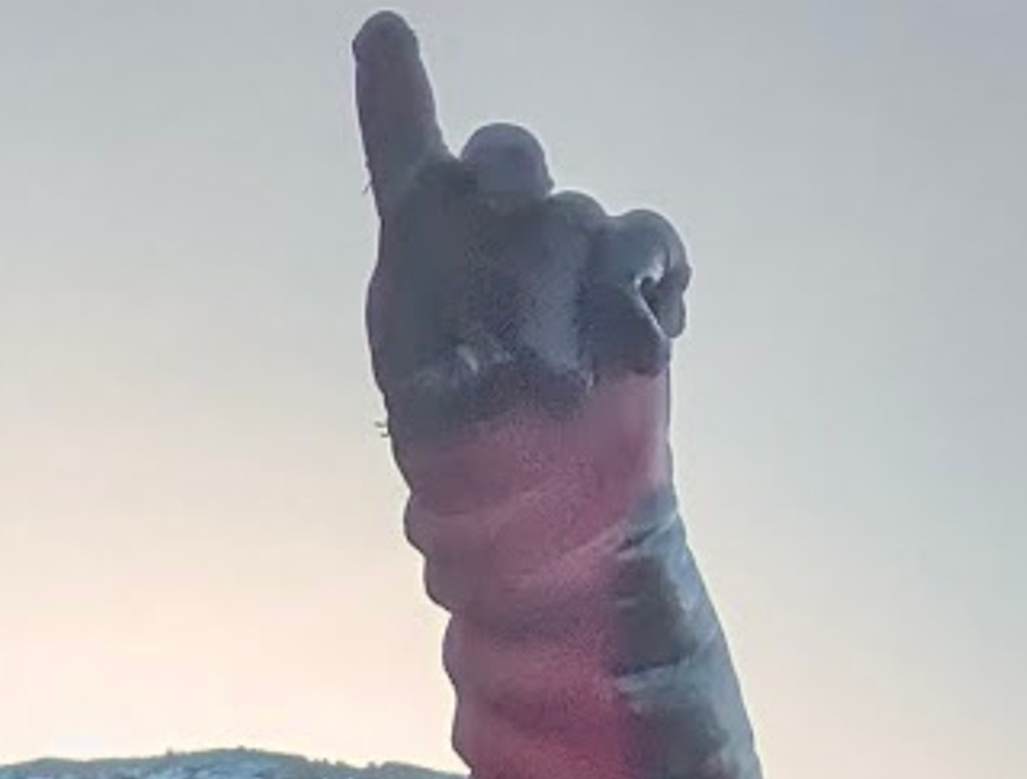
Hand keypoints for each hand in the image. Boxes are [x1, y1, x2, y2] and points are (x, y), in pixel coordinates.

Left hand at [351, 13, 686, 442]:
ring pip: (573, 218)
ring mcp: (565, 237)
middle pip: (503, 155)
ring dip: (566, 309)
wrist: (548, 485)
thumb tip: (499, 371)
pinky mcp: (630, 267)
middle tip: (506, 313)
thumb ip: (449, 385)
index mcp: (421, 242)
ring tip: (560, 391)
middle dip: (506, 216)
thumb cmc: (470, 445)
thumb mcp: (434, 420)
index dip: (393, 86)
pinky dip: (645, 296)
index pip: (404, 147)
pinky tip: (637, 352)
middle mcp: (492, 222)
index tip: (380, 31)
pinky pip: (646, 241)